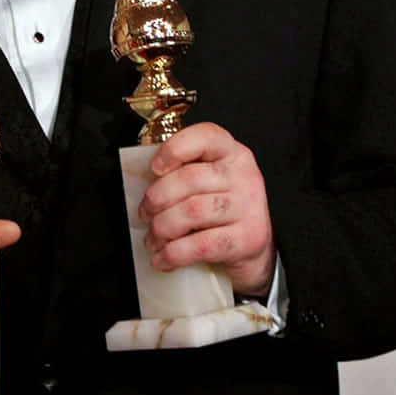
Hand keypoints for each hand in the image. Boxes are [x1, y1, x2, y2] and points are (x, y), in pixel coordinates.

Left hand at [137, 122, 274, 296]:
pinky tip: (162, 258)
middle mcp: (244, 176)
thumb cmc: (220, 212)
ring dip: (162, 228)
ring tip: (153, 238)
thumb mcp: (207, 183)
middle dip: (156, 199)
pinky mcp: (248, 239)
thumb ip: (181, 173)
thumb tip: (141, 182)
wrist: (254, 252)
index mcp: (231, 153)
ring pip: (192, 212)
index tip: (154, 168)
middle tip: (144, 214)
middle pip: (189, 179)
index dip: (175, 148)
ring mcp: (249, 207)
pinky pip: (201, 245)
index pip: (207, 136)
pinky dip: (173, 253)